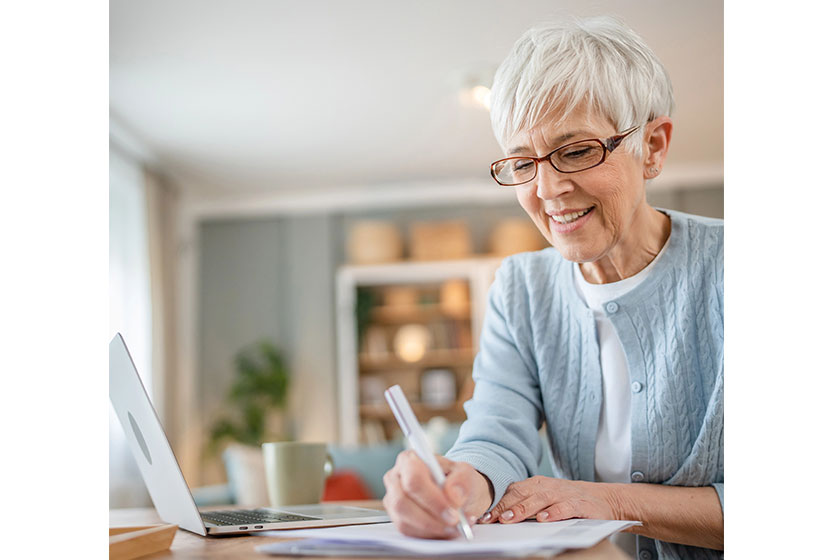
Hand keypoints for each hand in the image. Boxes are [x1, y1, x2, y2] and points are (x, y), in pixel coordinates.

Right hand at [383, 450, 492, 538]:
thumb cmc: (457, 479)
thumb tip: (453, 496)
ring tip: (455, 528)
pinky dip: (430, 535)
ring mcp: (393, 500)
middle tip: (454, 524)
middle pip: (402, 503)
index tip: (452, 512)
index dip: (432, 499)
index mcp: (409, 460)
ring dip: (432, 529)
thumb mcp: (466, 473)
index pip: (413, 480)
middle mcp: (395, 478)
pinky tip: (447, 530)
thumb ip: (461, 481)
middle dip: (431, 518)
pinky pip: (408, 532)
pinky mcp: (397, 518)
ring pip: (403, 521)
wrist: (457, 493)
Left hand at [480, 476, 617, 523]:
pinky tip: (544, 519)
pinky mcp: (580, 504)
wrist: (604, 499)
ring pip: (541, 498)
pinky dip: (554, 512)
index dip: (498, 504)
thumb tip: (499, 518)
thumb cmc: (568, 501)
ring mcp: (564, 494)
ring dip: (524, 508)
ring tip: (510, 518)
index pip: (513, 491)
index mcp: (537, 484)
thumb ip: (526, 504)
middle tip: (493, 518)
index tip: (485, 517)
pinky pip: (565, 507)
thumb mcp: (545, 499)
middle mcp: (548, 486)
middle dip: (506, 506)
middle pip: (523, 493)